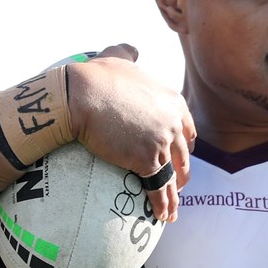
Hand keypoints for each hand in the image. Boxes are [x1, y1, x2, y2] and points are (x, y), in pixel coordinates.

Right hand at [66, 44, 195, 221]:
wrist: (80, 95)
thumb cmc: (94, 76)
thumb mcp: (117, 57)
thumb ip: (128, 54)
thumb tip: (132, 50)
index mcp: (172, 101)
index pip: (187, 129)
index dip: (184, 146)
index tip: (180, 157)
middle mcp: (173, 122)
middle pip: (184, 155)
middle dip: (182, 173)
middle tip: (178, 186)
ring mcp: (163, 142)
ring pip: (174, 175)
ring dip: (175, 195)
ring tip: (173, 211)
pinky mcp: (147, 161)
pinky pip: (159, 188)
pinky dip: (162, 205)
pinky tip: (161, 217)